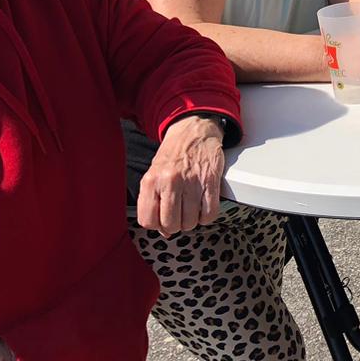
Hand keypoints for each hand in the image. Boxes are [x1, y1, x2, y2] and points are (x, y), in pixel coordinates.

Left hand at [137, 114, 225, 235]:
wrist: (194, 130)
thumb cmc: (173, 154)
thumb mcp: (154, 174)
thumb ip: (154, 202)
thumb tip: (165, 230)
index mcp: (151, 180)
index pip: (148, 221)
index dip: (157, 225)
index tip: (162, 219)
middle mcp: (170, 181)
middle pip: (171, 224)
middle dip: (176, 224)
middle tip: (179, 214)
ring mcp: (192, 181)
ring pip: (191, 222)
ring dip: (193, 220)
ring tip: (191, 208)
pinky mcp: (211, 181)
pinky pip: (209, 213)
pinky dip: (207, 216)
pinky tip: (203, 206)